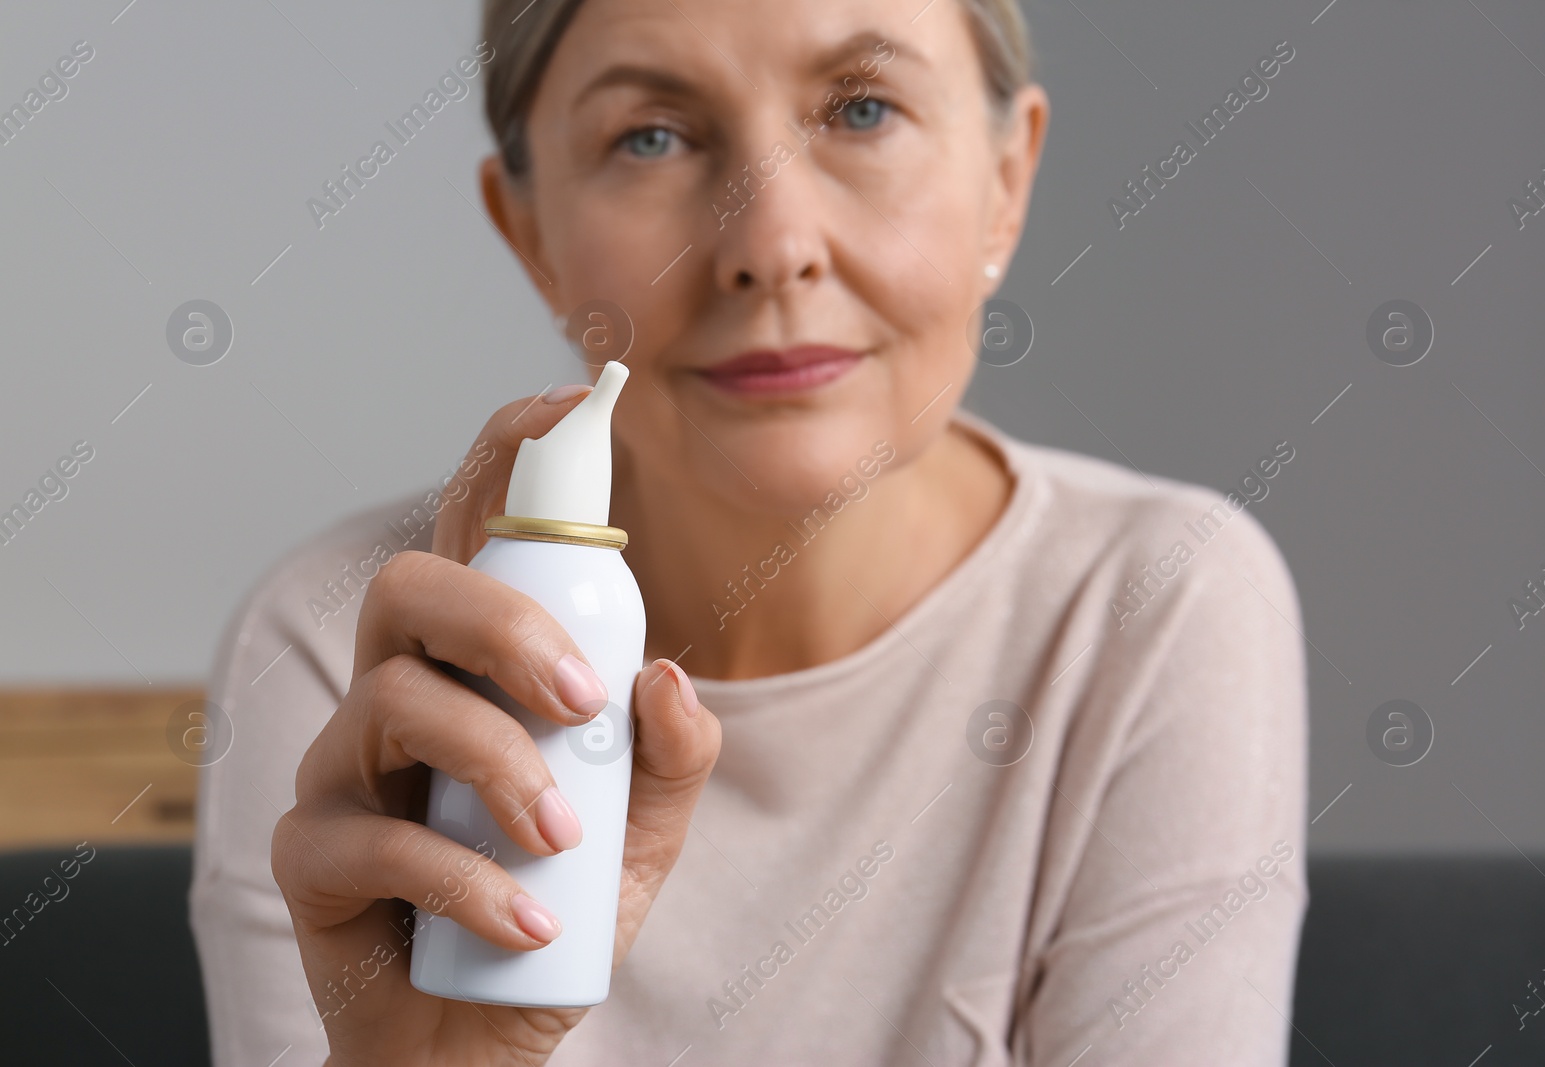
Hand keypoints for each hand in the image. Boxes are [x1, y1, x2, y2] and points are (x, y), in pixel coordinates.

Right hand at [272, 388, 720, 1065]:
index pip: (475, 538)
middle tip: (582, 703)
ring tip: (563, 845)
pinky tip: (530, 923)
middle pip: (411, 589)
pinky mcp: (309, 857)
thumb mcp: (644, 837)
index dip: (506, 456)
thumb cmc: (555, 910)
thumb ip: (670, 757)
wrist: (483, 1035)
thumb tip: (665, 674)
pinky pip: (373, 840)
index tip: (570, 402)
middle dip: (504, 624)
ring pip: (392, 703)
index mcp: (475, 672)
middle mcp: (396, 695)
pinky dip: (466, 879)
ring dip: (496, 765)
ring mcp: (342, 771)